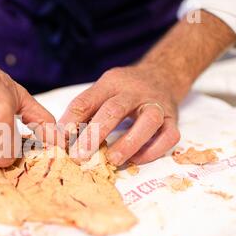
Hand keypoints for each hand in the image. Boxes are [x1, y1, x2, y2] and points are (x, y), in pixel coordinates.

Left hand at [59, 65, 180, 165]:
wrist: (163, 75)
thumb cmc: (125, 90)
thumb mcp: (102, 91)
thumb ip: (84, 111)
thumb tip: (61, 136)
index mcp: (112, 83)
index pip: (88, 100)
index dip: (72, 120)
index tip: (61, 139)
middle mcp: (136, 91)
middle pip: (115, 109)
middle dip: (95, 134)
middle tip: (80, 155)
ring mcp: (158, 105)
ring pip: (148, 122)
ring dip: (128, 143)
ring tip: (112, 161)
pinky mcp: (174, 120)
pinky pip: (169, 137)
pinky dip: (153, 150)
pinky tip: (137, 160)